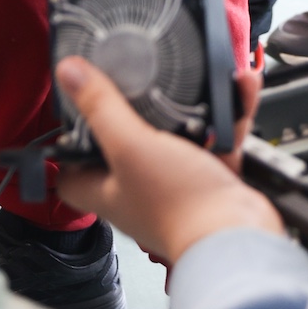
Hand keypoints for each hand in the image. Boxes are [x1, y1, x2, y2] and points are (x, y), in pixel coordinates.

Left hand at [53, 57, 280, 265]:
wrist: (239, 235)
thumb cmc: (180, 206)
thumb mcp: (131, 145)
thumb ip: (100, 107)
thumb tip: (68, 72)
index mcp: (108, 188)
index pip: (72, 172)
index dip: (68, 145)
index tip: (74, 112)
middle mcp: (139, 188)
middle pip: (124, 145)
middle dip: (134, 111)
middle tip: (135, 79)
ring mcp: (176, 184)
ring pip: (176, 135)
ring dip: (188, 103)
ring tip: (192, 73)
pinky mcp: (211, 178)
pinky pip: (217, 136)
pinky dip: (227, 112)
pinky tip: (238, 86)